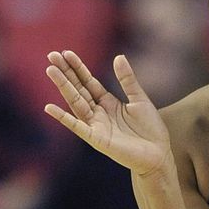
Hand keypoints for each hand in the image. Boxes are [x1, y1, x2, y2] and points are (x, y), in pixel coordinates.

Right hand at [45, 50, 171, 176]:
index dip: (77, 67)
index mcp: (107, 103)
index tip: (66, 52)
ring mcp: (96, 126)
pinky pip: (78, 127)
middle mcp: (98, 113)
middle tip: (51, 55)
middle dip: (65, 73)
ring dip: (63, 87)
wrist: (159, 156)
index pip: (88, 81)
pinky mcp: (97, 140)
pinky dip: (64, 118)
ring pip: (76, 103)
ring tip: (51, 70)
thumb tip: (118, 56)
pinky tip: (49, 108)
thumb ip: (127, 80)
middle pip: (78, 89)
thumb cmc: (150, 130)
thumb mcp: (140, 99)